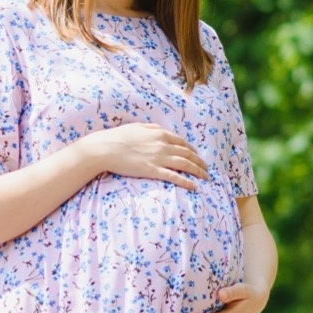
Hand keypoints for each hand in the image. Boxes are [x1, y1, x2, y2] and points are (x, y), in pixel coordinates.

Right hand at [83, 121, 207, 189]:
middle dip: (199, 161)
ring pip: (185, 164)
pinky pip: (174, 177)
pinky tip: (194, 186)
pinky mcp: (153, 171)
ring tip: (206, 177)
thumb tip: (158, 129)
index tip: (197, 154)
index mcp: (159, 133)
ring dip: (198, 171)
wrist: (106, 148)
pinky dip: (186, 182)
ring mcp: (159, 158)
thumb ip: (150, 127)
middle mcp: (163, 145)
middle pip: (187, 153)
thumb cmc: (118, 137)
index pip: (181, 142)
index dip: (191, 149)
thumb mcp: (137, 126)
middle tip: (206, 168)